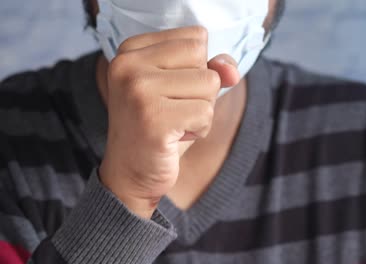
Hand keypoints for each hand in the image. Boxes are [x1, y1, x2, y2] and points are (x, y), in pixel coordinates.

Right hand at [98, 26, 239, 218]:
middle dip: (201, 89)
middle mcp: (128, 65)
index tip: (169, 91)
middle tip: (172, 110)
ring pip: (209, 84)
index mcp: (131, 50)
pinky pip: (206, 113)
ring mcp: (138, 92)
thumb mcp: (185, 89)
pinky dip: (200, 130)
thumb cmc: (160, 126)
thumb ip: (211, 68)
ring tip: (173, 124)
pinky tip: (174, 138)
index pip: (196, 37)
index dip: (196, 68)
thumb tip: (231, 70)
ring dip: (202, 111)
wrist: (131, 172)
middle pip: (203, 58)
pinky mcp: (153, 120)